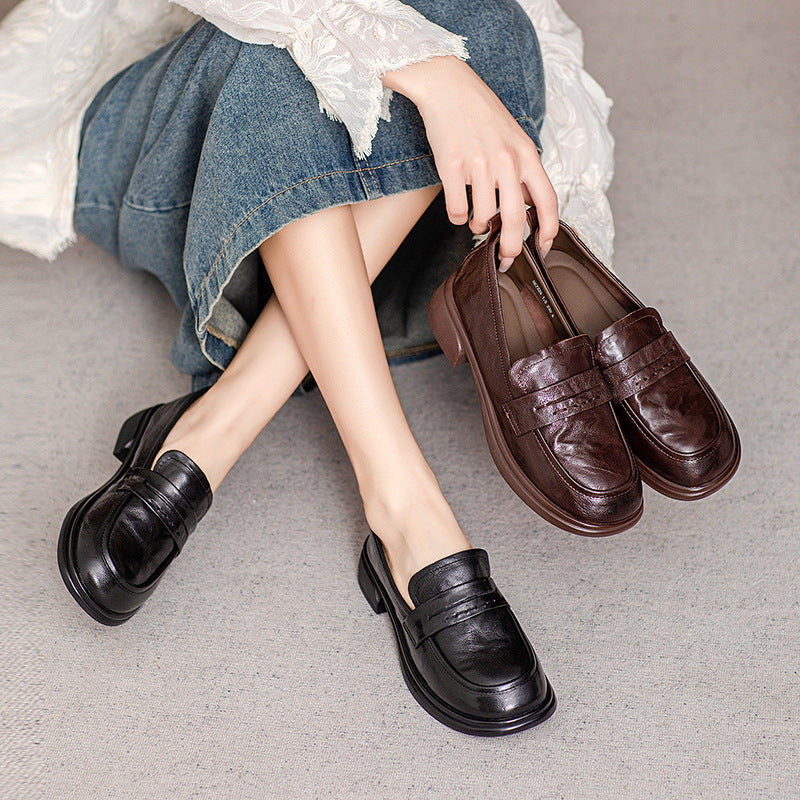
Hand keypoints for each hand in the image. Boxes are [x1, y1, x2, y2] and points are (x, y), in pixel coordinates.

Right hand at [381, 56, 557, 266]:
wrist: (448, 86)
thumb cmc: (481, 113)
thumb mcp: (514, 138)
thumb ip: (523, 170)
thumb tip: (526, 208)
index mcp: (526, 155)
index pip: (547, 201)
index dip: (548, 231)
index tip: (543, 248)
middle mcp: (506, 161)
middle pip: (513, 220)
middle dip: (509, 248)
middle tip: (505, 259)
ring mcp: (478, 164)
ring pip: (481, 218)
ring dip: (477, 228)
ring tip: (475, 223)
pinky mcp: (452, 167)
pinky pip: (456, 211)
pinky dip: (457, 217)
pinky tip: (458, 209)